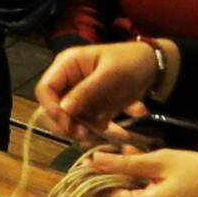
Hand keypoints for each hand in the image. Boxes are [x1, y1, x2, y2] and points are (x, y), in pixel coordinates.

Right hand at [35, 41, 161, 140]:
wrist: (152, 68)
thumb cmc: (130, 62)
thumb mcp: (109, 75)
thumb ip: (86, 91)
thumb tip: (63, 109)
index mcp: (67, 65)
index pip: (45, 88)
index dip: (50, 107)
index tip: (66, 122)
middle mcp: (68, 81)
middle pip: (52, 108)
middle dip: (64, 123)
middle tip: (82, 133)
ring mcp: (78, 96)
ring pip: (66, 120)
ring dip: (79, 130)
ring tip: (96, 134)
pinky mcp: (89, 108)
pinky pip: (84, 124)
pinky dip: (93, 131)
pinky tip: (109, 131)